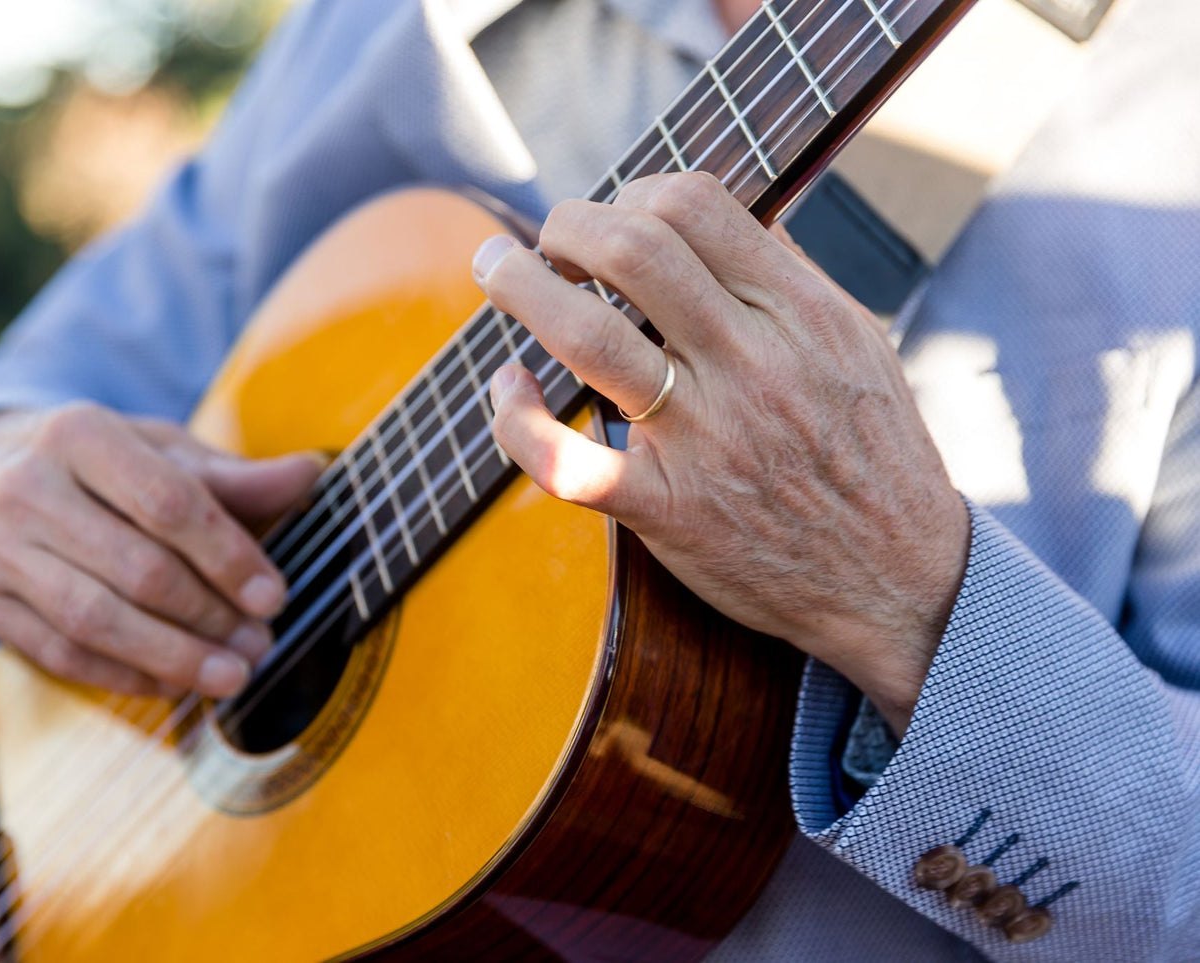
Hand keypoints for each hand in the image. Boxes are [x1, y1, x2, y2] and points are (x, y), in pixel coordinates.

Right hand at [0, 403, 322, 696]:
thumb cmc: (94, 462)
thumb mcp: (158, 449)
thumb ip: (231, 474)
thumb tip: (310, 473)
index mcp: (79, 434)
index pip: (167, 503)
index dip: (228, 555)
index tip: (274, 596)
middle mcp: (27, 488)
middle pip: (135, 568)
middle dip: (209, 616)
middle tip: (261, 644)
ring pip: (94, 620)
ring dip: (173, 657)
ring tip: (231, 676)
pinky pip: (60, 653)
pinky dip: (123, 674)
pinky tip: (173, 683)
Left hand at [473, 172, 969, 733]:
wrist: (900, 583)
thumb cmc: (870, 454)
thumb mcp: (856, 343)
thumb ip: (786, 274)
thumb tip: (711, 212)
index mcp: (802, 314)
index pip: (694, 205)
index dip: (632, 194)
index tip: (613, 220)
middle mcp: (752, 366)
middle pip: (632, 249)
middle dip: (565, 224)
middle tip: (545, 240)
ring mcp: (706, 440)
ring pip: (586, 337)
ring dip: (519, 287)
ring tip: (496, 271)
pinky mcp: (668, 511)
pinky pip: (567, 463)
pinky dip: (516, 421)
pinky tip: (508, 389)